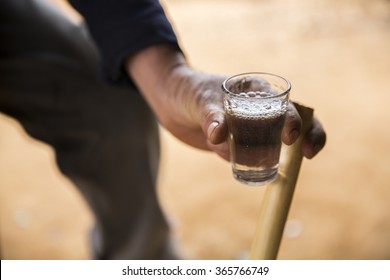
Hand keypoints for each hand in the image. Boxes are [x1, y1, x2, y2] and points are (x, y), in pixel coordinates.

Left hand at [126, 44, 325, 160]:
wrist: (169, 101)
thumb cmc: (187, 90)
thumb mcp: (198, 100)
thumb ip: (211, 116)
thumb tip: (220, 136)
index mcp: (257, 92)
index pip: (287, 105)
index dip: (298, 122)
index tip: (292, 139)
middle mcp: (259, 110)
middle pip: (292, 126)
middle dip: (303, 140)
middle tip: (307, 155)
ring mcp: (249, 129)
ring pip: (267, 148)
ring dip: (254, 155)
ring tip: (221, 146)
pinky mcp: (236, 144)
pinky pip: (246, 157)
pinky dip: (237, 160)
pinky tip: (215, 148)